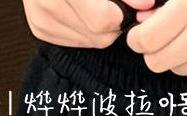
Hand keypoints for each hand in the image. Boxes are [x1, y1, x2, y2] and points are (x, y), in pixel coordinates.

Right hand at [22, 0, 154, 48]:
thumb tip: (146, 5)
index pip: (103, 21)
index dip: (121, 14)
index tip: (128, 4)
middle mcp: (47, 1)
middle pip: (99, 35)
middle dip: (114, 22)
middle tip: (113, 4)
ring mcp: (41, 17)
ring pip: (90, 41)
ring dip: (101, 27)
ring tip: (95, 3)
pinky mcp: (39, 27)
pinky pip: (76, 41)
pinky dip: (86, 28)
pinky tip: (82, 9)